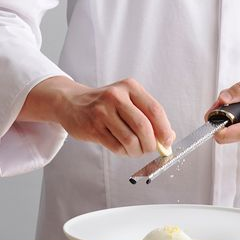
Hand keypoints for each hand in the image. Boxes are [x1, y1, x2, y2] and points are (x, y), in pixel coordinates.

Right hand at [19, 76, 174, 157]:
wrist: (72, 102)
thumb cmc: (105, 104)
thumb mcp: (127, 100)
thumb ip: (148, 116)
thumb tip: (167, 137)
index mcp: (130, 87)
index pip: (155, 109)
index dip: (164, 129)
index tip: (167, 141)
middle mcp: (116, 96)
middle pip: (143, 126)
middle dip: (151, 143)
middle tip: (151, 149)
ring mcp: (102, 111)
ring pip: (130, 140)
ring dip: (137, 151)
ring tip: (135, 150)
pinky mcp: (93, 127)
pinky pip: (116, 147)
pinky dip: (124, 152)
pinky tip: (123, 148)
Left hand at [207, 65, 239, 143]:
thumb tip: (223, 98)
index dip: (223, 131)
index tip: (210, 124)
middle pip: (232, 132)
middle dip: (220, 116)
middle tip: (223, 98)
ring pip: (231, 129)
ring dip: (226, 114)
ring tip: (238, 96)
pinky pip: (235, 126)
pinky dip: (231, 115)